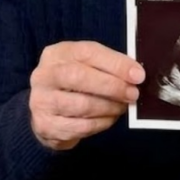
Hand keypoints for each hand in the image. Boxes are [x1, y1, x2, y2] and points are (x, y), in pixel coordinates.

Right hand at [29, 40, 144, 150]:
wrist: (46, 112)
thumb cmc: (73, 85)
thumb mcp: (86, 66)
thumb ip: (108, 66)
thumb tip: (136, 74)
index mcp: (57, 54)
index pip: (87, 52)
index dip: (115, 63)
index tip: (137, 75)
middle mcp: (44, 75)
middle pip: (79, 77)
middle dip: (112, 86)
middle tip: (133, 94)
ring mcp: (41, 101)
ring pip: (81, 105)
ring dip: (109, 107)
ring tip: (122, 107)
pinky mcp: (46, 125)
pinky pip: (81, 127)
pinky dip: (101, 123)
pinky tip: (109, 118)